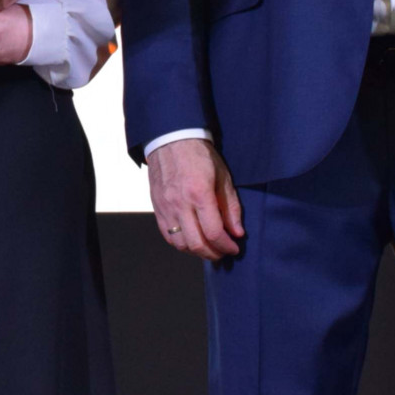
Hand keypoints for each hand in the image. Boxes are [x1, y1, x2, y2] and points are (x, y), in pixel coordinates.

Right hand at [148, 137, 243, 260]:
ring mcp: (166, 207)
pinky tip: (193, 241)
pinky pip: (168, 236)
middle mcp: (180, 204)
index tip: (235, 248)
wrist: (171, 140)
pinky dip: (181, 244)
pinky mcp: (157, 208)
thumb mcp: (223, 177)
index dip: (227, 246)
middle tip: (224, 252)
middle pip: (197, 243)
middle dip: (214, 254)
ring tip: (209, 248)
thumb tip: (237, 232)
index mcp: (199, 194)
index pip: (214, 232)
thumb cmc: (199, 156)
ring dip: (197, 252)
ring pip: (180, 244)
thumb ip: (231, 207)